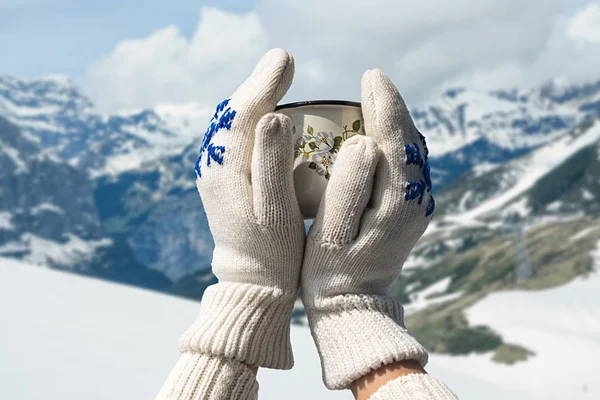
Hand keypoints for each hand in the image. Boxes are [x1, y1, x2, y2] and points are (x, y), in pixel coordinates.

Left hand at [179, 48, 304, 369]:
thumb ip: (271, 163)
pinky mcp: (223, 182)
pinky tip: (267, 114)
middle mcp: (213, 168)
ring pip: (231, 125)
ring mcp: (215, 175)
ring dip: (253, 99)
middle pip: (232, 115)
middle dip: (257, 85)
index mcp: (226, 173)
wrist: (251, 284)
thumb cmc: (272, 253)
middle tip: (282, 62)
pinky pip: (235, 140)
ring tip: (275, 78)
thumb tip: (272, 116)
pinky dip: (251, 120)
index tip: (286, 60)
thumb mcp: (277, 211)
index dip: (264, 84)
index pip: (242, 115)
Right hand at [301, 68, 433, 388]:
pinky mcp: (410, 209)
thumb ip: (349, 187)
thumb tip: (365, 141)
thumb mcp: (333, 233)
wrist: (353, 305)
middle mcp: (417, 200)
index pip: (397, 140)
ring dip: (394, 123)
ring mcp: (417, 205)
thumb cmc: (332, 272)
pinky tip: (376, 134)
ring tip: (373, 100)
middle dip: (392, 107)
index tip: (371, 76)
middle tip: (371, 82)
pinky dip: (392, 142)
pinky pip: (405, 165)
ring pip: (411, 151)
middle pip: (410, 140)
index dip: (385, 104)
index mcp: (399, 203)